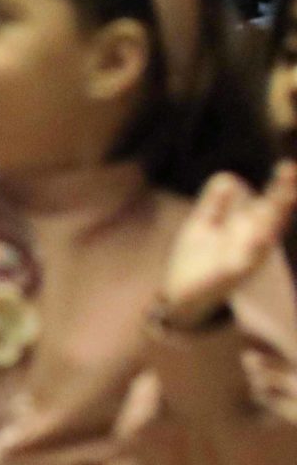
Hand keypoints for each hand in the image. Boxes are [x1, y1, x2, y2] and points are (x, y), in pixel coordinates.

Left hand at [160, 161, 296, 328]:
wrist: (179, 298)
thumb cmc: (197, 261)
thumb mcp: (203, 225)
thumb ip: (214, 203)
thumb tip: (226, 177)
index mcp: (247, 230)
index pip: (268, 204)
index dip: (280, 186)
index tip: (286, 166)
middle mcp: (251, 244)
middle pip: (272, 216)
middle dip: (282, 196)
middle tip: (290, 171)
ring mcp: (244, 261)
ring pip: (264, 238)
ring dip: (273, 219)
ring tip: (281, 197)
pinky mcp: (229, 276)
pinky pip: (245, 263)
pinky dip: (253, 251)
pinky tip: (260, 238)